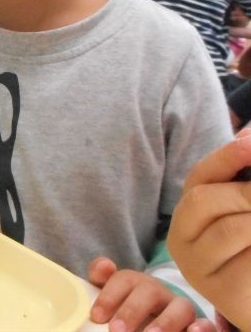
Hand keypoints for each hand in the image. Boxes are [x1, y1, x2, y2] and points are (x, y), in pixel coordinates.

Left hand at [88, 256, 196, 330]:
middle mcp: (160, 292)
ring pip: (181, 307)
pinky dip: (203, 328)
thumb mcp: (112, 294)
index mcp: (136, 282)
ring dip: (166, 322)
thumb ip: (101, 278)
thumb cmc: (128, 307)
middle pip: (149, 292)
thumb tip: (103, 266)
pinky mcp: (198, 325)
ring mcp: (180, 308)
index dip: (109, 296)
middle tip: (117, 330)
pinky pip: (207, 324)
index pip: (123, 279)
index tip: (97, 316)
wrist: (155, 316)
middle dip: (132, 310)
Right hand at [167, 130, 250, 331]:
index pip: (199, 176)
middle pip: (203, 200)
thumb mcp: (244, 209)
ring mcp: (196, 267)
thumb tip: (250, 135)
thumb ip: (242, 177)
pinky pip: (246, 262)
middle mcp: (182, 237)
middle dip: (244, 191)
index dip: (225, 157)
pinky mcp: (220, 292)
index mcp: (187, 212)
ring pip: (228, 229)